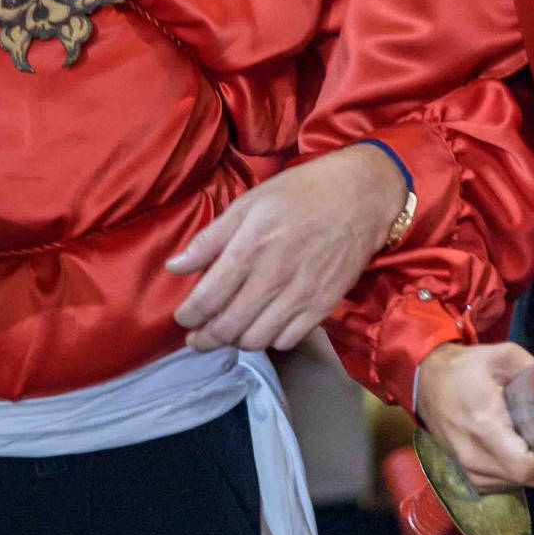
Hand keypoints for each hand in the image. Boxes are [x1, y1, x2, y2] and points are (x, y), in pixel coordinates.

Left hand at [167, 144, 408, 352]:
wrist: (359, 198)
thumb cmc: (298, 194)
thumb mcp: (248, 204)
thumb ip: (209, 238)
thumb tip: (175, 266)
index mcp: (250, 248)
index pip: (207, 299)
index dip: (188, 316)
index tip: (183, 318)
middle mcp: (274, 277)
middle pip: (229, 327)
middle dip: (206, 338)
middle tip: (197, 337)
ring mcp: (301, 295)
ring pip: (257, 340)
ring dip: (236, 340)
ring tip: (229, 330)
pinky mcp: (323, 307)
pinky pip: (288, 341)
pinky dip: (269, 339)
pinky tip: (262, 324)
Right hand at [414, 341, 533, 493]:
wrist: (423, 378)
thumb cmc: (463, 368)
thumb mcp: (501, 356)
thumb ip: (532, 370)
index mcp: (484, 427)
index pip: (525, 467)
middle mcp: (473, 455)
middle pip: (524, 479)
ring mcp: (466, 467)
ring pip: (513, 484)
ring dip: (525, 467)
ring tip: (520, 439)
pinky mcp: (464, 472)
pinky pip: (499, 484)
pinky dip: (509, 472)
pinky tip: (506, 449)